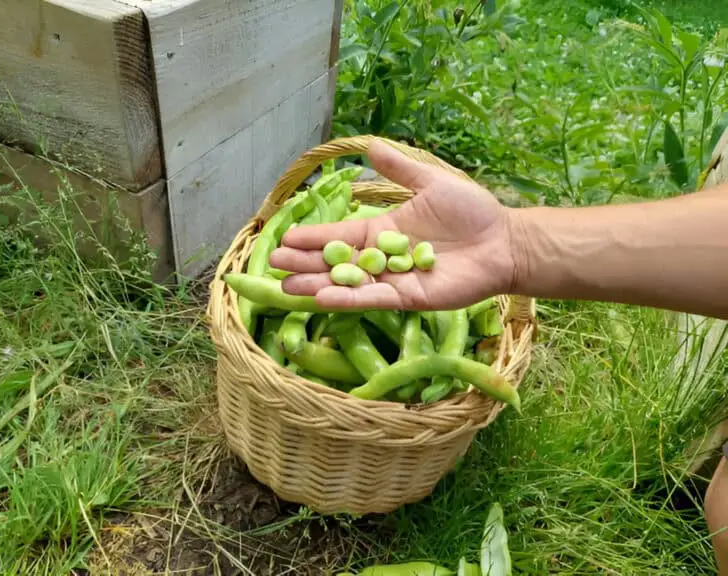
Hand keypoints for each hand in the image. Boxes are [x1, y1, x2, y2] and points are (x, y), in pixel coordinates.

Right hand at [269, 140, 519, 309]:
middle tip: (273, 264)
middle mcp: (383, 257)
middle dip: (305, 263)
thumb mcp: (431, 182)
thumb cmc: (472, 212)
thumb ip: (400, 170)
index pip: (340, 235)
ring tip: (286, 286)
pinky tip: (322, 298)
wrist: (503, 241)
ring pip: (348, 283)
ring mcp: (394, 280)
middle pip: (336, 262)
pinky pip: (375, 299)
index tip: (284, 237)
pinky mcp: (410, 298)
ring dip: (317, 285)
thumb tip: (370, 145)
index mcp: (383, 230)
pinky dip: (349, 298)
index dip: (313, 237)